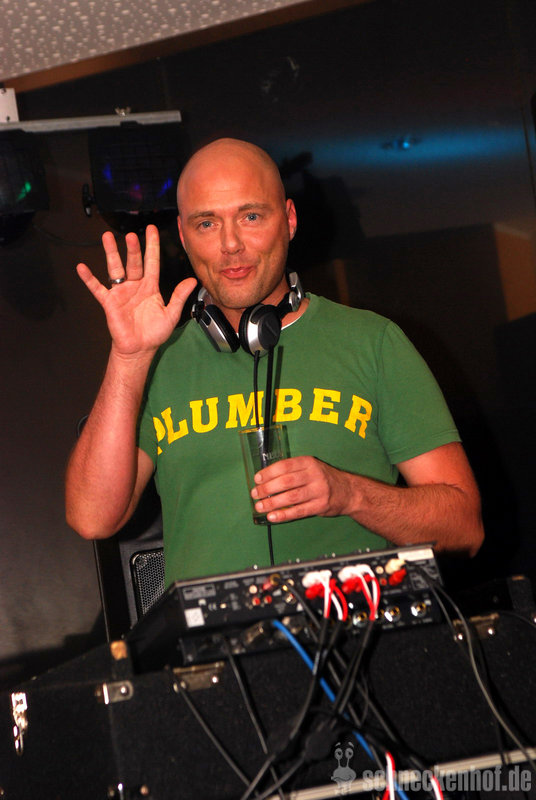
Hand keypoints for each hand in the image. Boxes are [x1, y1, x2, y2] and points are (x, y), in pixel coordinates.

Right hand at [76, 224, 196, 356]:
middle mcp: (135, 286)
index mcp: (150, 286)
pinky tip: (81, 267)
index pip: (151, 261)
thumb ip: (179, 296)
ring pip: (115, 269)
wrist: (140, 349)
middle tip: (131, 234)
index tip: (151, 229)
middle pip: (133, 262)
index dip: (152, 246)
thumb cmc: (155, 332)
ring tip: (107, 237)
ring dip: (111, 253)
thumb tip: (192, 281)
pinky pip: (97, 289)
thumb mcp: (171, 313)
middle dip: (133, 248)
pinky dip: (89, 279)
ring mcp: (121, 293)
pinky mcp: (109, 303)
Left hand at [251, 456, 357, 522]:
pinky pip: (299, 511)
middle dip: (267, 488)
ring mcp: (319, 491)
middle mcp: (314, 475)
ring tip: (260, 506)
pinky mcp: (320, 506)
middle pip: (286, 481)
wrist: (349, 491)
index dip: (268, 472)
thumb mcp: (311, 467)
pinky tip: (272, 517)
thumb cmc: (323, 478)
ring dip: (272, 503)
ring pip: (291, 497)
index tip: (257, 479)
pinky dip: (284, 515)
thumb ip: (293, 471)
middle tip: (255, 494)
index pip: (285, 466)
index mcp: (309, 462)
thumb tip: (265, 480)